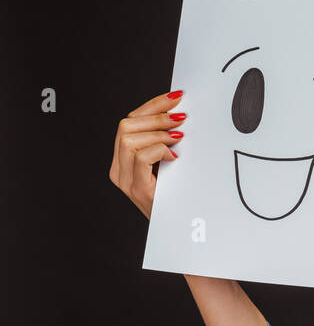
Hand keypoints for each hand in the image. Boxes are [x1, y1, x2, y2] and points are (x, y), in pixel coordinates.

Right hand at [109, 90, 186, 218]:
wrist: (179, 229)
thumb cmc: (177, 194)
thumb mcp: (168, 163)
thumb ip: (165, 142)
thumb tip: (180, 113)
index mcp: (123, 160)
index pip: (129, 121)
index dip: (153, 105)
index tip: (175, 97)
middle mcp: (118, 169)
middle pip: (125, 126)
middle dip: (157, 116)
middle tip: (182, 118)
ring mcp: (125, 181)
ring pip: (129, 139)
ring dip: (159, 133)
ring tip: (178, 139)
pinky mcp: (139, 190)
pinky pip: (141, 158)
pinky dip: (160, 150)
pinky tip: (174, 157)